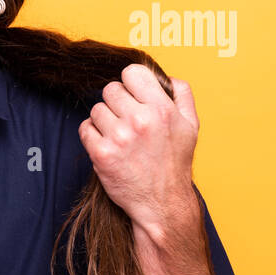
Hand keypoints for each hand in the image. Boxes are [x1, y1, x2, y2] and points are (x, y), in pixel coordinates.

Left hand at [78, 64, 198, 235]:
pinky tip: (107, 145)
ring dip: (104, 120)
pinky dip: (92, 135)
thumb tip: (165, 76)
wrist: (162, 202)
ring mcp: (119, 137)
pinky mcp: (101, 153)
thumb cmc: (175, 163)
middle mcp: (140, 120)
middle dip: (116, 103)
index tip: (133, 96)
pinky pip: (84, 128)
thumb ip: (182, 94)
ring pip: (96, 109)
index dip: (131, 83)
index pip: (132, 72)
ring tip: (119, 136)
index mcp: (162, 109)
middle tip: (126, 120)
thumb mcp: (191, 125)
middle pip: (110, 89)